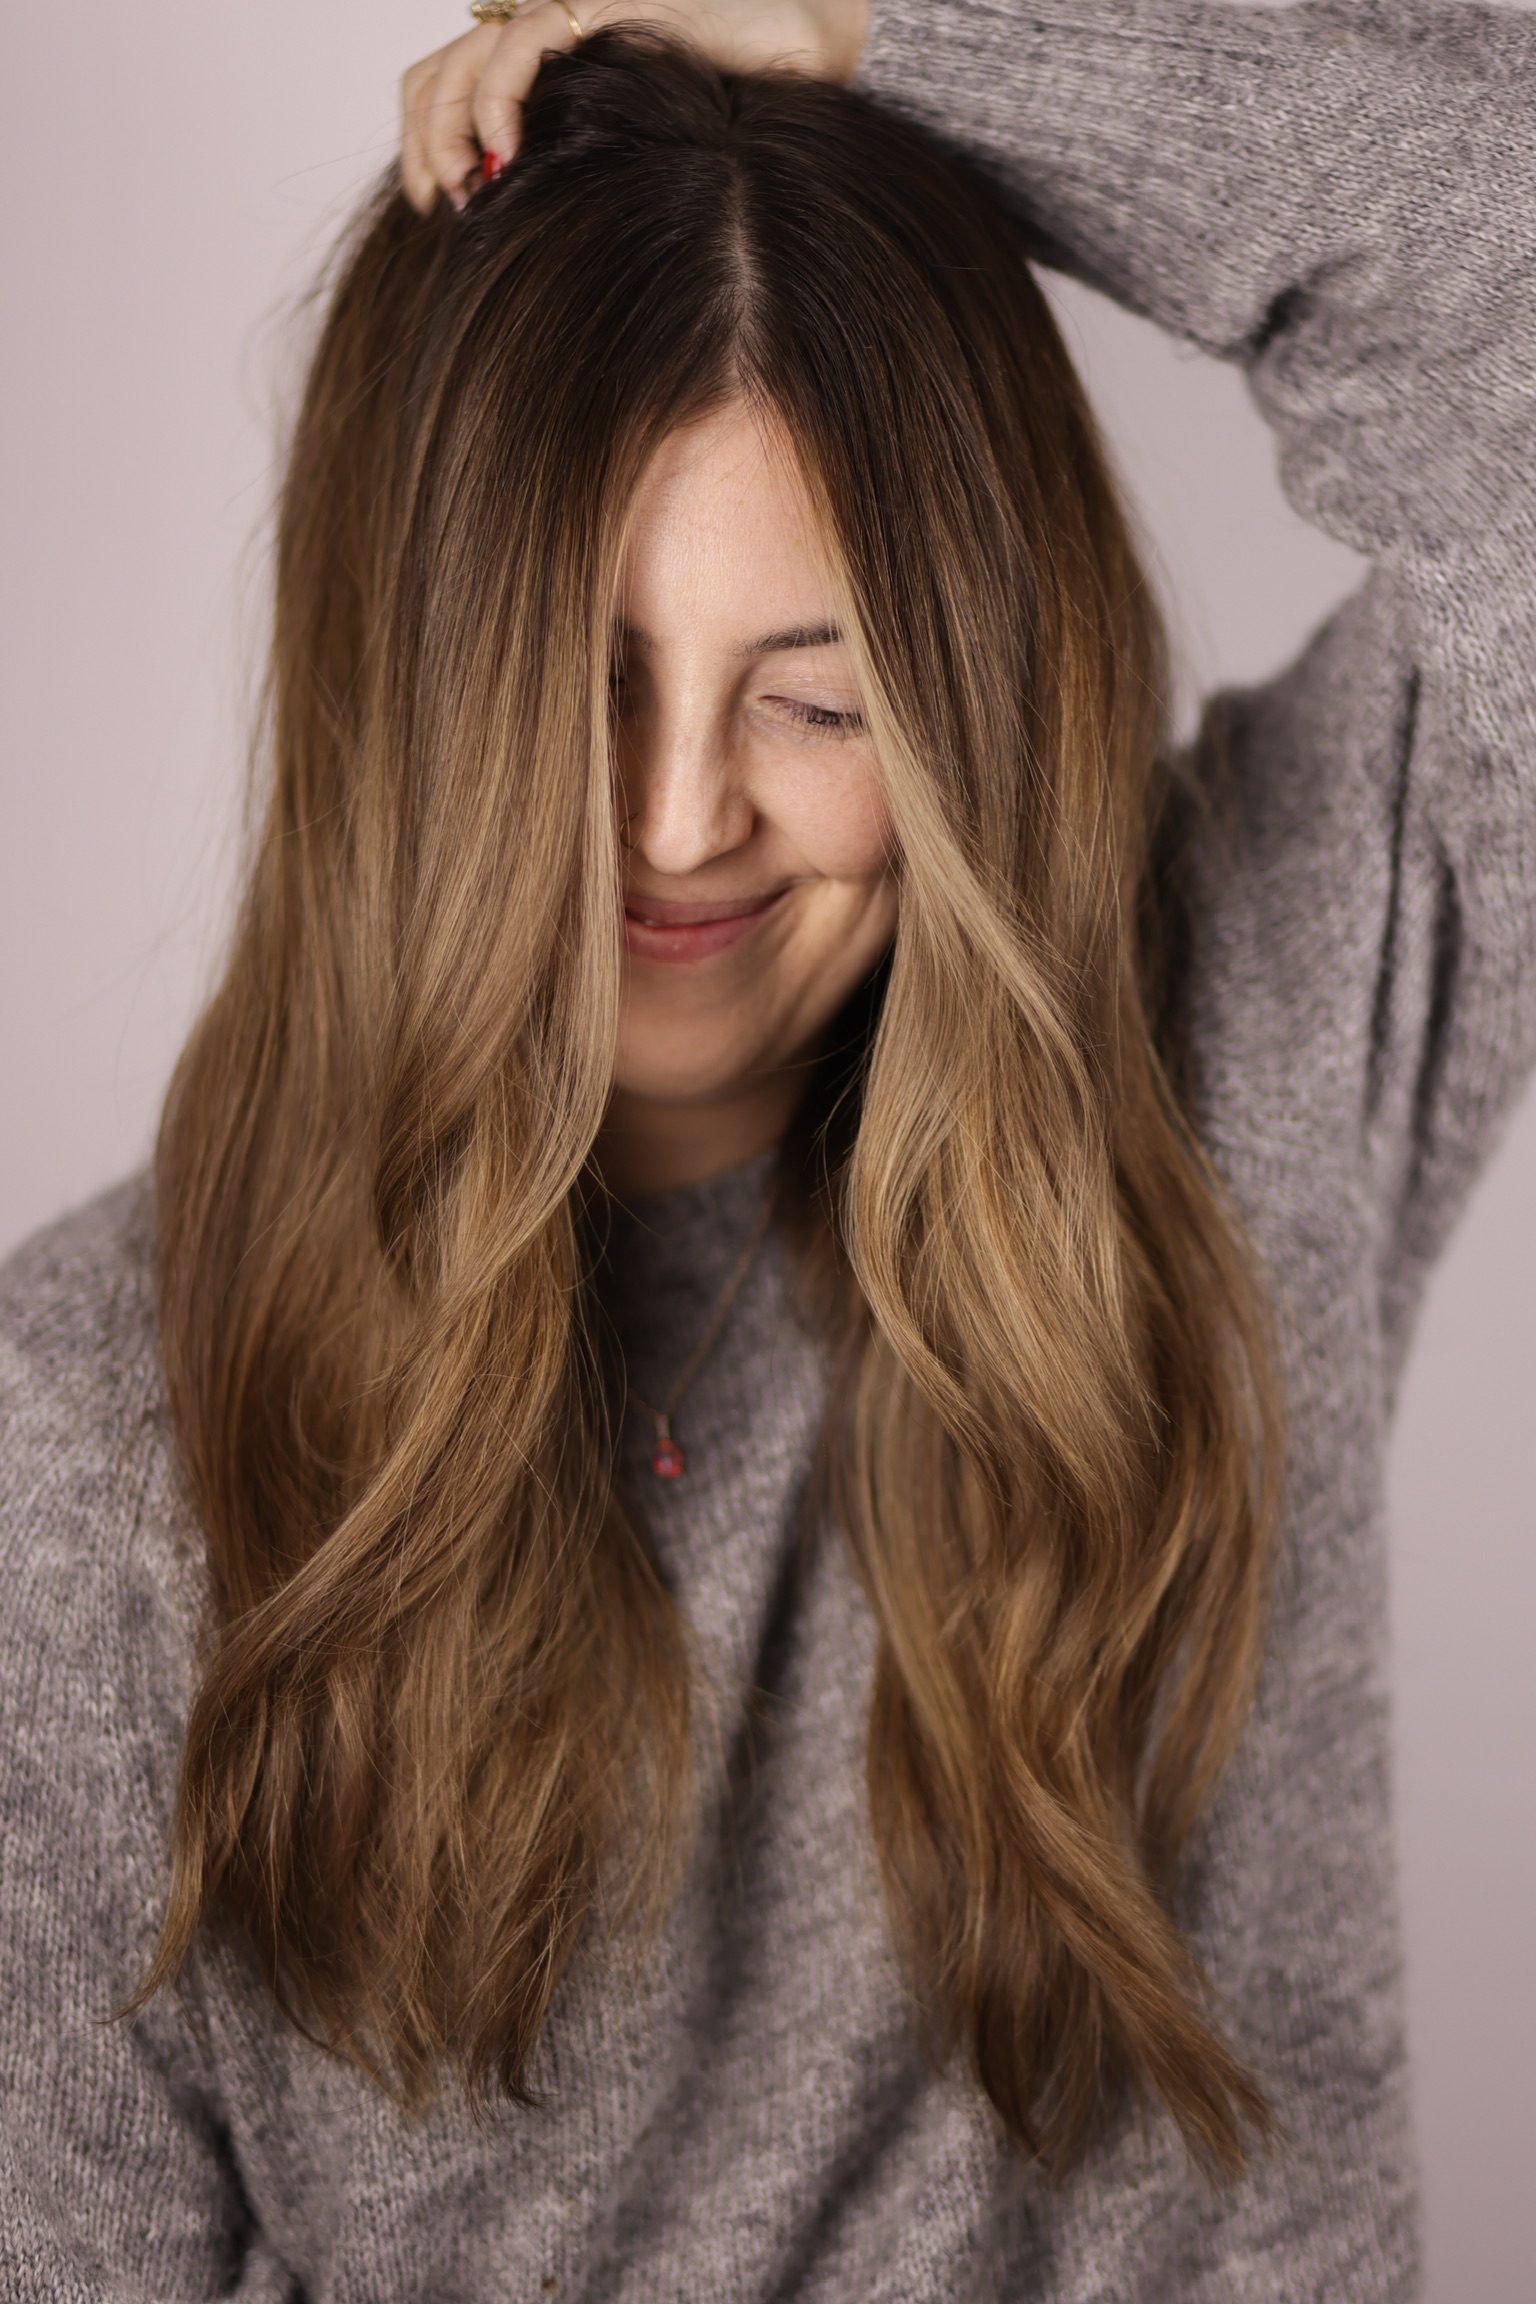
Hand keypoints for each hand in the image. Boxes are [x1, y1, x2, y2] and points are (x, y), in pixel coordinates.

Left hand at [400, 0, 869, 212]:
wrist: (793, 55)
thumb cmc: (725, 123)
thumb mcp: (631, 166)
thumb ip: (581, 185)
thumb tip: (531, 256)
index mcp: (542, 69)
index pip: (447, 87)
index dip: (425, 141)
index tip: (435, 202)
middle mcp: (543, 34)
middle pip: (440, 74)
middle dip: (427, 143)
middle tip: (444, 201)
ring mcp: (565, 16)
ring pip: (464, 59)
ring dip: (452, 128)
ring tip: (468, 184)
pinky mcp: (594, 10)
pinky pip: (521, 46)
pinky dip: (497, 99)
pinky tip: (506, 152)